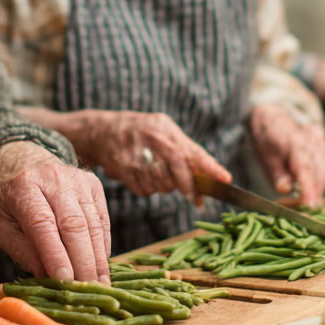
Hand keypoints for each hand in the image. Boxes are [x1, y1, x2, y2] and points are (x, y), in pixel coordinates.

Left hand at [0, 141, 110, 283]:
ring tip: (99, 285)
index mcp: (24, 188)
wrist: (20, 162)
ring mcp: (77, 178)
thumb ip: (21, 251)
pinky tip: (100, 265)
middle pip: (74, 224)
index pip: (43, 224)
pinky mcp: (93, 183)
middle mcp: (53, 179)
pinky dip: (103, 245)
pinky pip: (103, 219)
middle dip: (83, 261)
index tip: (65, 281)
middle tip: (88, 290)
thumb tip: (46, 277)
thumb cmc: (8, 201)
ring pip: (93, 223)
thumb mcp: (2, 226)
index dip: (56, 254)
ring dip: (97, 258)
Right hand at [78, 110, 231, 204]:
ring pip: (161, 185)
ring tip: (154, 173)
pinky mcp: (122, 169)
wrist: (100, 130)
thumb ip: (186, 149)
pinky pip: (144, 190)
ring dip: (163, 186)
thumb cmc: (141, 132)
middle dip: (187, 187)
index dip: (209, 166)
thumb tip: (213, 175)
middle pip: (177, 170)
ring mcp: (133, 155)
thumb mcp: (163, 130)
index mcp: (163, 127)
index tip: (225, 179)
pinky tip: (139, 175)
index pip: (190, 149)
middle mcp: (149, 138)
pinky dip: (146, 188)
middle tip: (195, 197)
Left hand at [248, 104, 324, 207]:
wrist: (275, 120)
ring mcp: (321, 143)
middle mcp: (312, 142)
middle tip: (305, 209)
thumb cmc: (269, 142)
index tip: (309, 205)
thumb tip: (286, 189)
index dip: (308, 188)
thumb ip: (277, 175)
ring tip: (307, 198)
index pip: (305, 169)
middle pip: (319, 173)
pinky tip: (311, 185)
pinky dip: (321, 179)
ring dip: (318, 187)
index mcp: (294, 143)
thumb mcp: (265, 158)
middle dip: (314, 193)